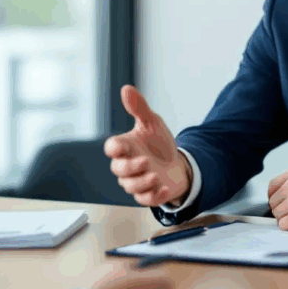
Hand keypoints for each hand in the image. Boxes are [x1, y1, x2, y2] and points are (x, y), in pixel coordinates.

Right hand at [104, 85, 191, 206]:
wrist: (176, 163)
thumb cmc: (159, 143)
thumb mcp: (152, 123)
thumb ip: (139, 108)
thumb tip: (127, 88)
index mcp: (126, 147)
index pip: (111, 148)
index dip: (114, 148)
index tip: (122, 146)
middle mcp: (127, 165)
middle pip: (118, 169)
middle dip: (131, 167)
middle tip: (146, 161)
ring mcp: (137, 181)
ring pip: (130, 186)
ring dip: (143, 182)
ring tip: (156, 176)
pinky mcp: (148, 194)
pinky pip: (145, 200)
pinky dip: (154, 196)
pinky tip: (164, 188)